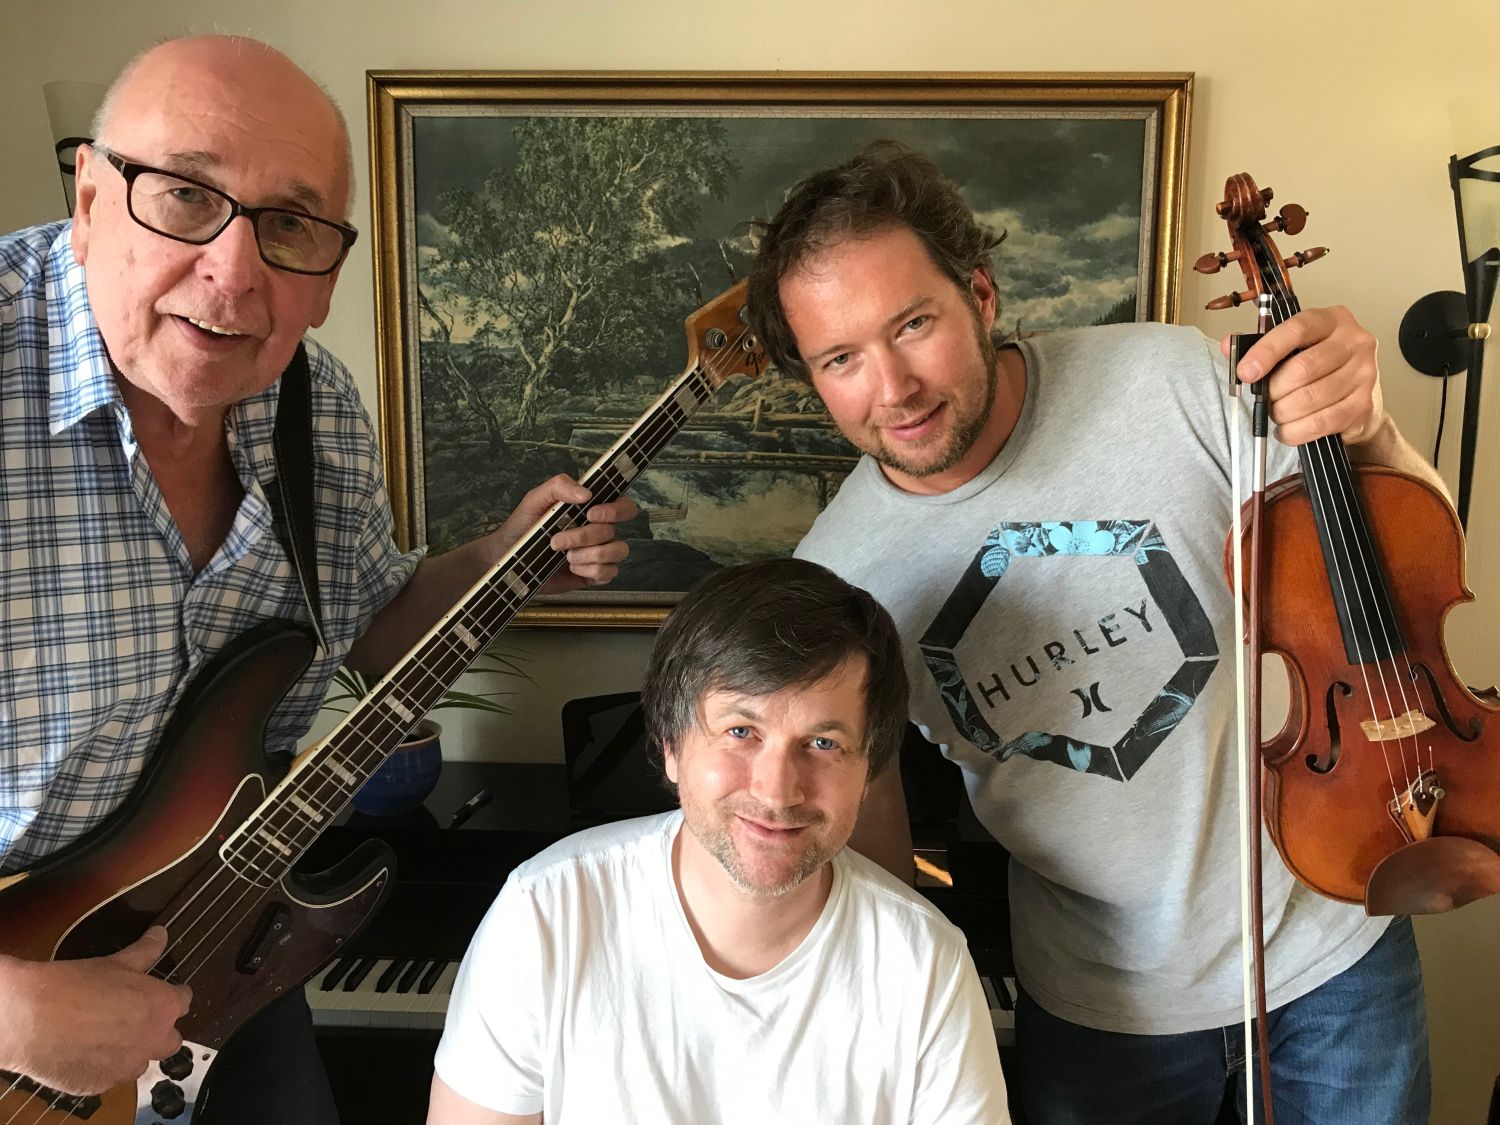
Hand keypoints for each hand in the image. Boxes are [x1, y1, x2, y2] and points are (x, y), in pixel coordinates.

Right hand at [0, 926, 192, 1095]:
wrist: (31, 1017)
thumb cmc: (76, 985)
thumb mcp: (117, 962)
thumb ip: (146, 950)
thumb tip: (161, 934)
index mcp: (163, 1008)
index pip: (184, 1002)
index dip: (173, 996)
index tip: (162, 994)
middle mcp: (152, 1041)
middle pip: (171, 1039)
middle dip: (158, 1030)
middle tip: (137, 1018)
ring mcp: (127, 1067)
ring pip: (141, 1062)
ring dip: (132, 1051)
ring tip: (107, 1036)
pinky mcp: (99, 1086)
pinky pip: (109, 1077)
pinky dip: (102, 1067)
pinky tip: (85, 1052)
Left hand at [492, 474, 638, 593]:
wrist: (506, 558)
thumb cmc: (522, 526)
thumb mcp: (535, 499)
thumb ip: (558, 486)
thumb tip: (586, 494)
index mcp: (591, 509)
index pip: (623, 506)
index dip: (616, 510)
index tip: (591, 514)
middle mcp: (599, 530)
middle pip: (613, 530)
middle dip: (585, 536)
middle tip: (557, 541)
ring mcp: (598, 553)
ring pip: (618, 551)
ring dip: (591, 555)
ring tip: (566, 557)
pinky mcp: (593, 574)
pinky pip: (609, 573)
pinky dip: (592, 570)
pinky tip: (573, 568)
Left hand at [1223, 305, 1385, 445]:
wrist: (1355, 394)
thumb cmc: (1317, 366)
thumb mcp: (1292, 346)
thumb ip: (1261, 344)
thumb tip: (1229, 347)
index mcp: (1332, 320)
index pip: (1297, 329)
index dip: (1267, 351)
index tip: (1246, 372)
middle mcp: (1354, 342)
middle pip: (1303, 368)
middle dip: (1274, 389)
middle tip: (1265, 398)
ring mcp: (1364, 373)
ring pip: (1311, 397)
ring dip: (1283, 412)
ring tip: (1277, 413)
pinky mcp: (1363, 404)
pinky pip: (1322, 422)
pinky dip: (1296, 431)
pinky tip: (1286, 429)